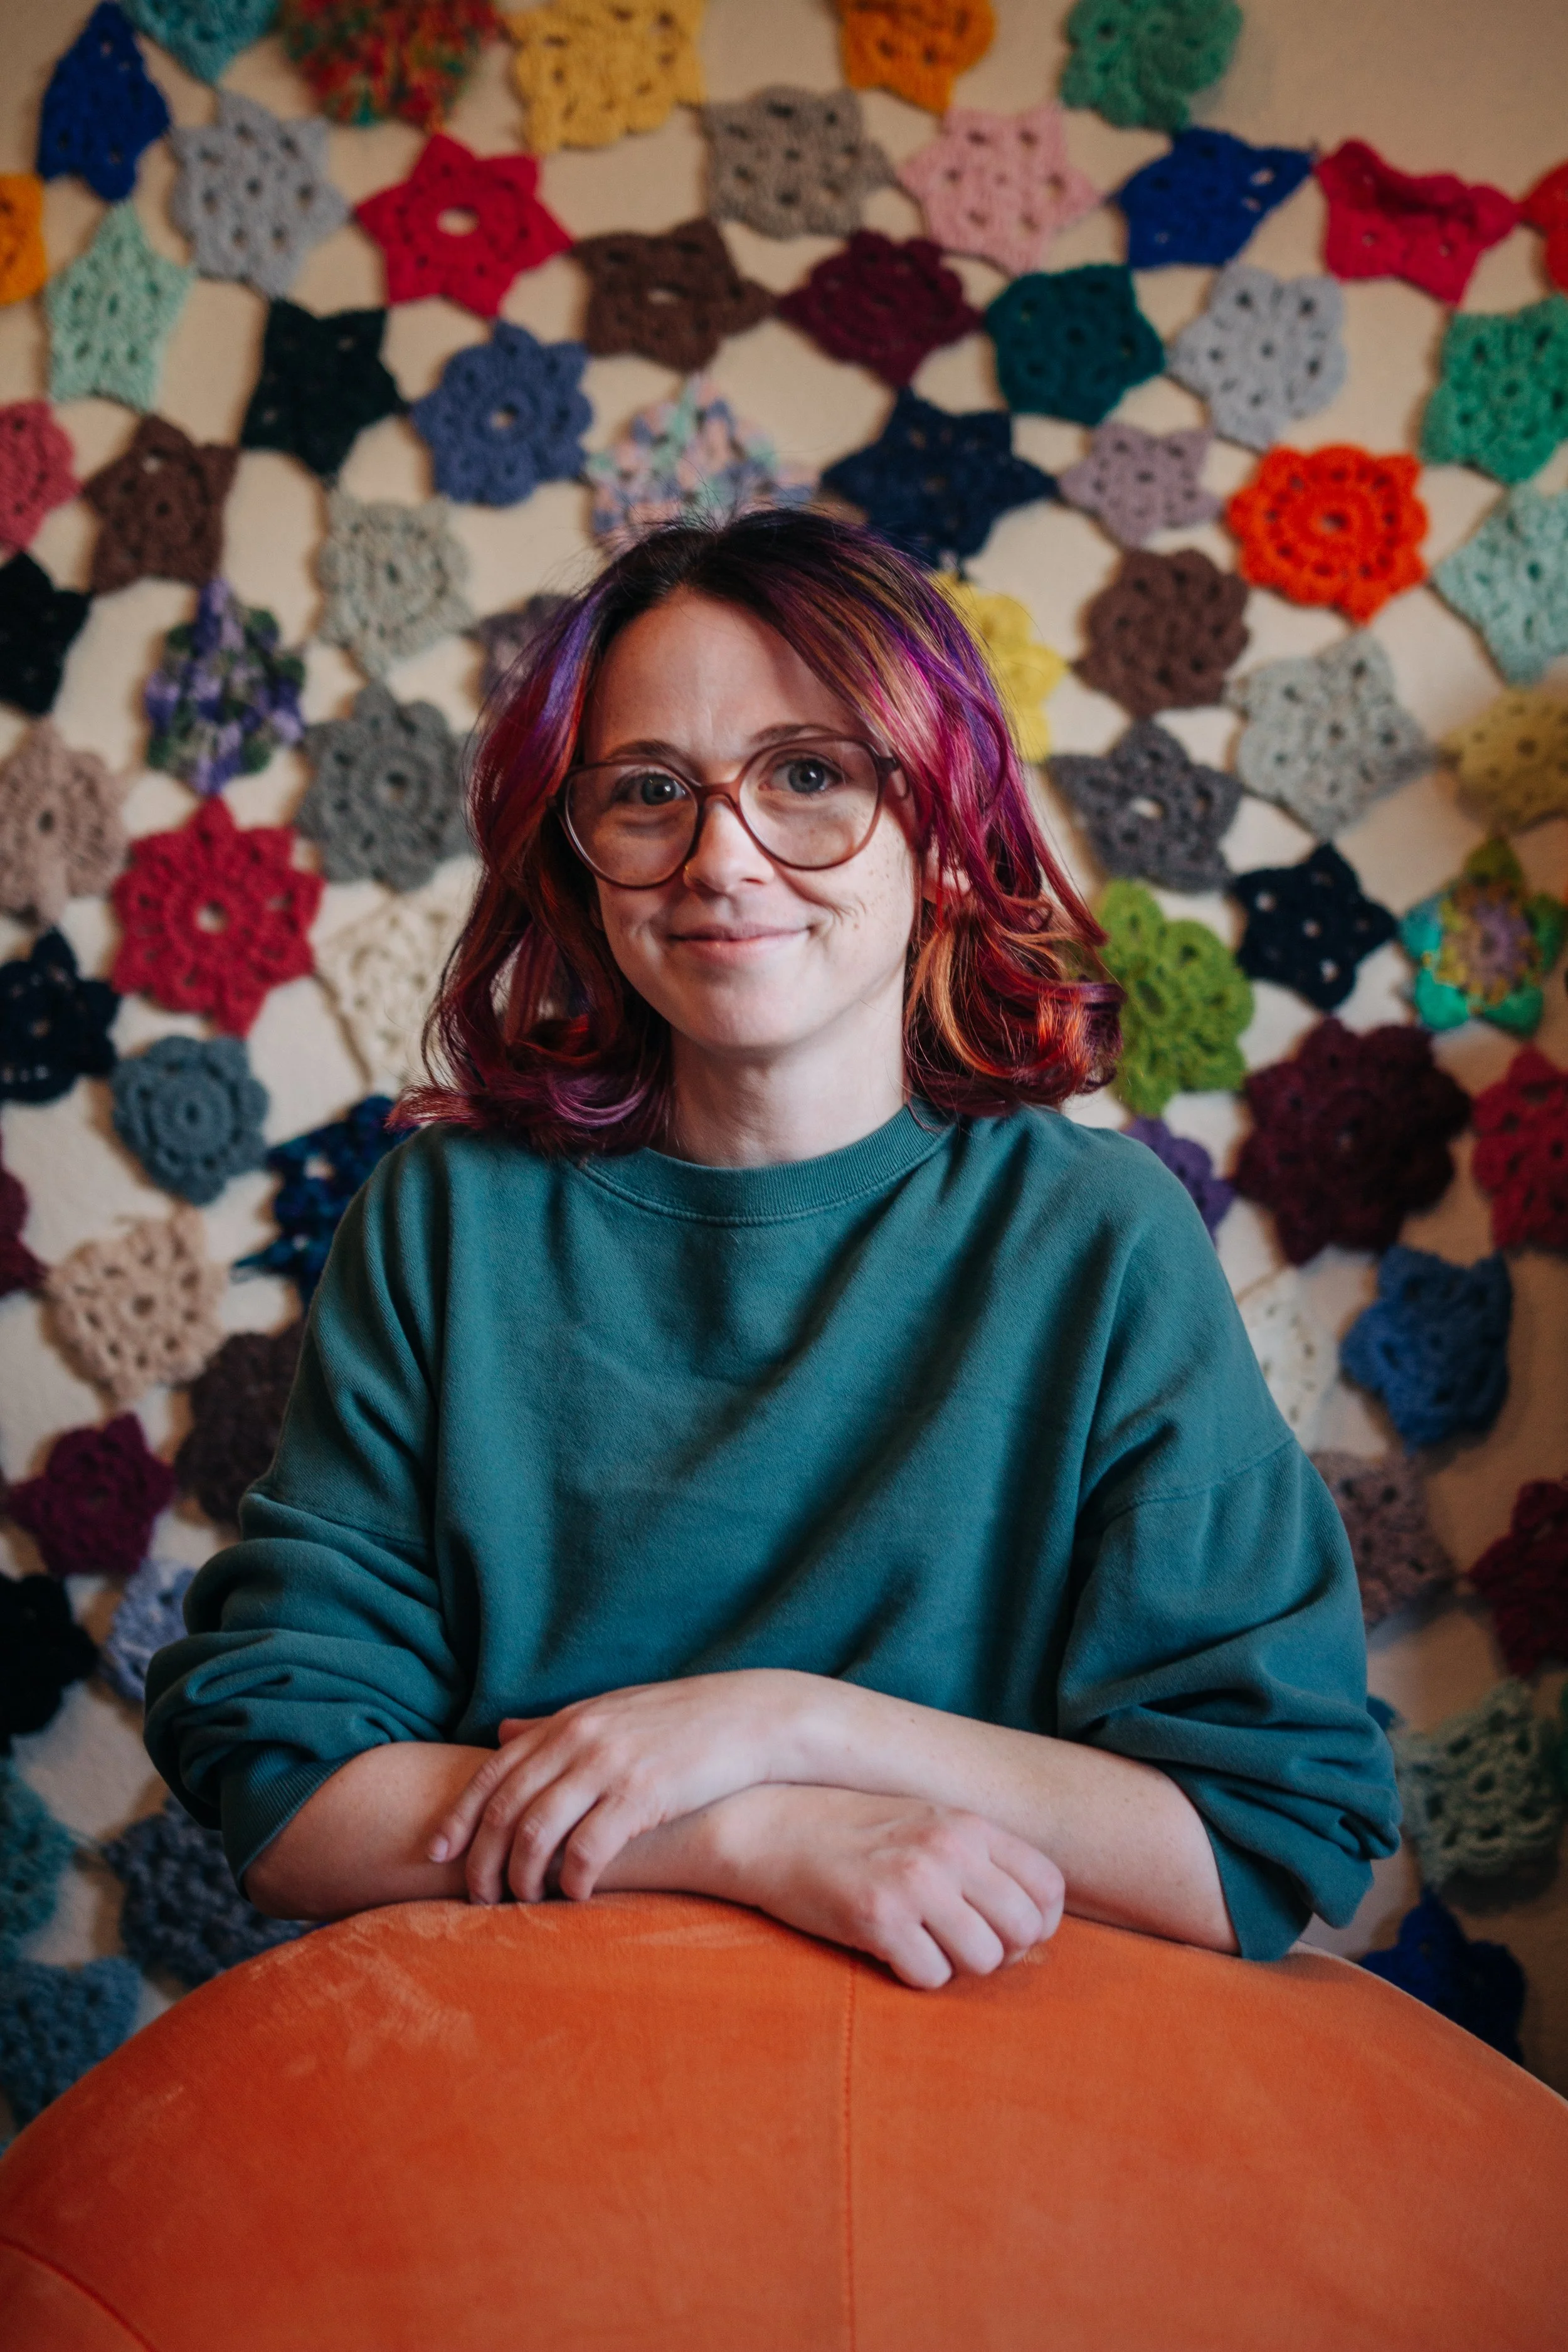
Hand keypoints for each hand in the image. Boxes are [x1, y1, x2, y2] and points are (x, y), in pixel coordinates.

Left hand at [426, 1669, 822, 1904]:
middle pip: (504, 1809)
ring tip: (521, 1904)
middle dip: (482, 1860)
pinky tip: (575, 1899)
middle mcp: (579, 1741)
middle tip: (478, 1897)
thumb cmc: (677, 1721)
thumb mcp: (607, 1712)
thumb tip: (504, 1732)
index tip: (437, 1854)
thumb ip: (553, 1726)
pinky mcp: (641, 1795)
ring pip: (535, 1832)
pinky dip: (572, 1882)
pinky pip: (587, 1849)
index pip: (493, 1773)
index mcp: (567, 1722)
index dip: (458, 1816)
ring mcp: (608, 1767)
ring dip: (521, 1877)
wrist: (747, 1717)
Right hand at [695, 1784, 1065, 1990]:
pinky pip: (931, 1976)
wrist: (771, 1827)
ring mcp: (914, 1883)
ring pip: (984, 1960)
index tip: (1006, 1931)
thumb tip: (1030, 1919)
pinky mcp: (877, 1918)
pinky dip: (914, 1974)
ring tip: (920, 1942)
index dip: (1038, 1923)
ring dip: (956, 1964)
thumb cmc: (852, 1830)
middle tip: (957, 1942)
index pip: (1049, 1887)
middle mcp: (949, 1850)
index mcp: (968, 1824)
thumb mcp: (926, 1822)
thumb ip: (978, 1857)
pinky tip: (888, 1948)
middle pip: (1024, 1931)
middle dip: (998, 1950)